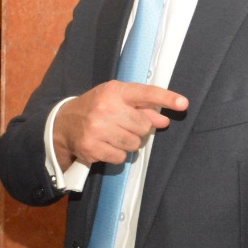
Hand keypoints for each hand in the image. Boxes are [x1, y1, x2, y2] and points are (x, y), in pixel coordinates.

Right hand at [52, 81, 187, 169]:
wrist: (64, 123)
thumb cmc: (96, 107)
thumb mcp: (116, 100)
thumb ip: (141, 107)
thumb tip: (163, 120)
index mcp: (114, 91)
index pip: (146, 93)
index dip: (166, 98)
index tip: (183, 103)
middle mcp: (105, 108)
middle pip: (144, 126)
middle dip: (139, 128)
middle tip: (124, 125)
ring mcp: (98, 129)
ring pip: (134, 144)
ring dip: (129, 142)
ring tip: (114, 135)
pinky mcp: (92, 148)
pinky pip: (121, 157)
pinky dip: (118, 154)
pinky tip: (106, 145)